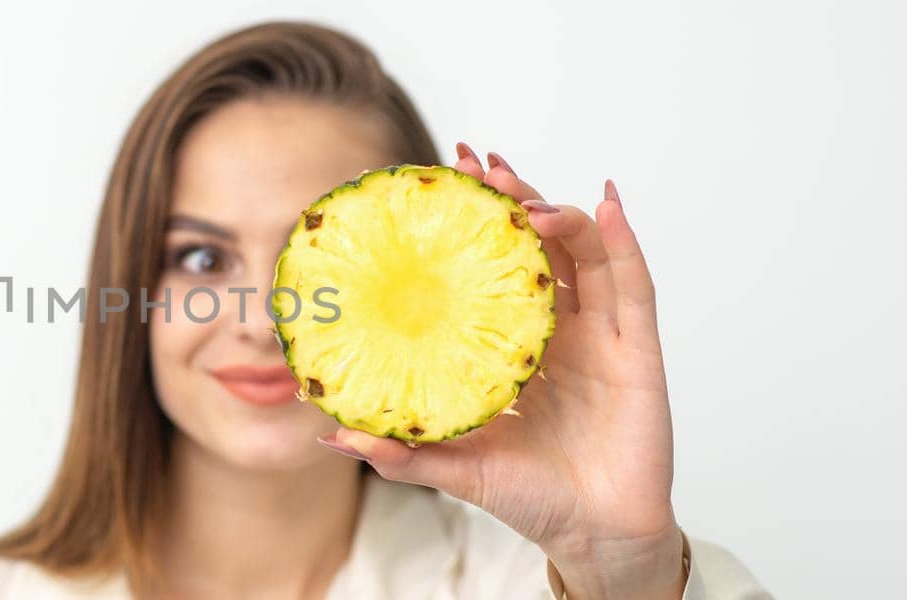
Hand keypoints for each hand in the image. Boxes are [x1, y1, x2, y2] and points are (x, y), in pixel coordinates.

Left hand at [324, 143, 684, 597]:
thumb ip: (399, 452)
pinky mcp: (637, 352)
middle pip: (539, 248)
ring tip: (523, 195)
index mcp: (513, 347)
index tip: (440, 182)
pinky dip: (623, 243)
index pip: (491, 270)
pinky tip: (605, 207)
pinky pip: (634, 288)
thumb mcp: (453, 466)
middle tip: (479, 166)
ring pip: (583, 255)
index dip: (472, 226)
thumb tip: (330, 435)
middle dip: (513, 202)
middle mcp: (557, 332)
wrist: (592, 536)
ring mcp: (599, 337)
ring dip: (557, 215)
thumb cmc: (527, 496)